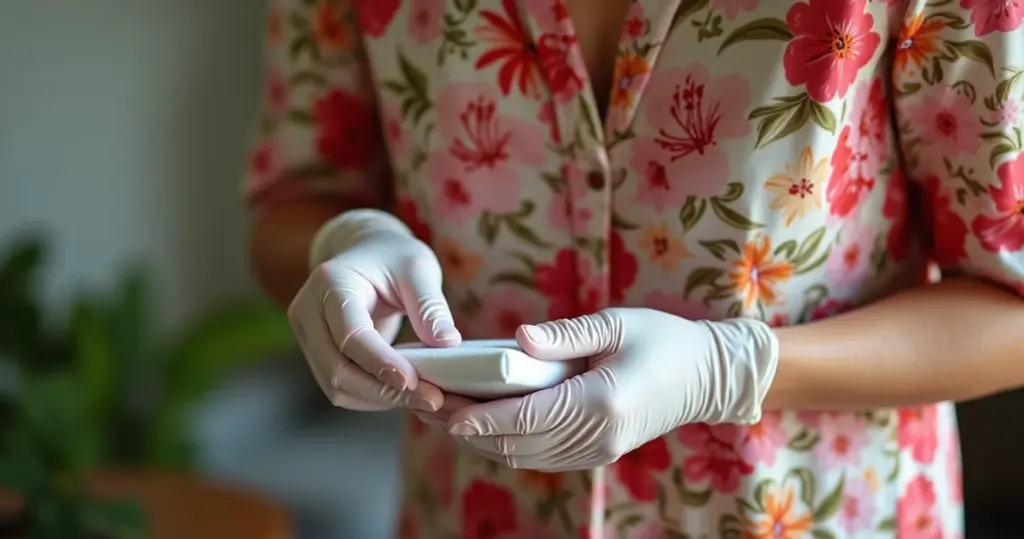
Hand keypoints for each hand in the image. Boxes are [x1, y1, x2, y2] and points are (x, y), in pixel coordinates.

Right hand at [288, 209, 461, 412]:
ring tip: (423, 398)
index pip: (350, 333)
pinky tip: (403, 394)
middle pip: (336, 368)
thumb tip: (448, 344)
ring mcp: (307, 335)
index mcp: (330, 282)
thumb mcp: (418, 268)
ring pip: (335, 386)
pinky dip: (372, 397)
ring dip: (379, 400)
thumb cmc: (393, 257)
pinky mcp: (316, 354)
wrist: (366, 254)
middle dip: (383, 391)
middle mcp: (308, 310)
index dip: (379, 362)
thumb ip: (430, 306)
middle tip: (432, 399)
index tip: (413, 382)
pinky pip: (340, 387)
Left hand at [446, 308, 778, 470]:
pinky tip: (487, 424)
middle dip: (472, 429)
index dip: (483, 418)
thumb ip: (565, 335)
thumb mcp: (616, 324)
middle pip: (519, 444)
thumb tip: (518, 338)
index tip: (448, 412)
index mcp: (600, 403)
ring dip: (486, 440)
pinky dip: (510, 444)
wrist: (706, 377)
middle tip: (431, 407)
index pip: (527, 418)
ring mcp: (599, 451)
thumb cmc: (663, 340)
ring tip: (448, 414)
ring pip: (526, 456)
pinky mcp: (599, 453)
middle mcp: (597, 436)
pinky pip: (543, 457)